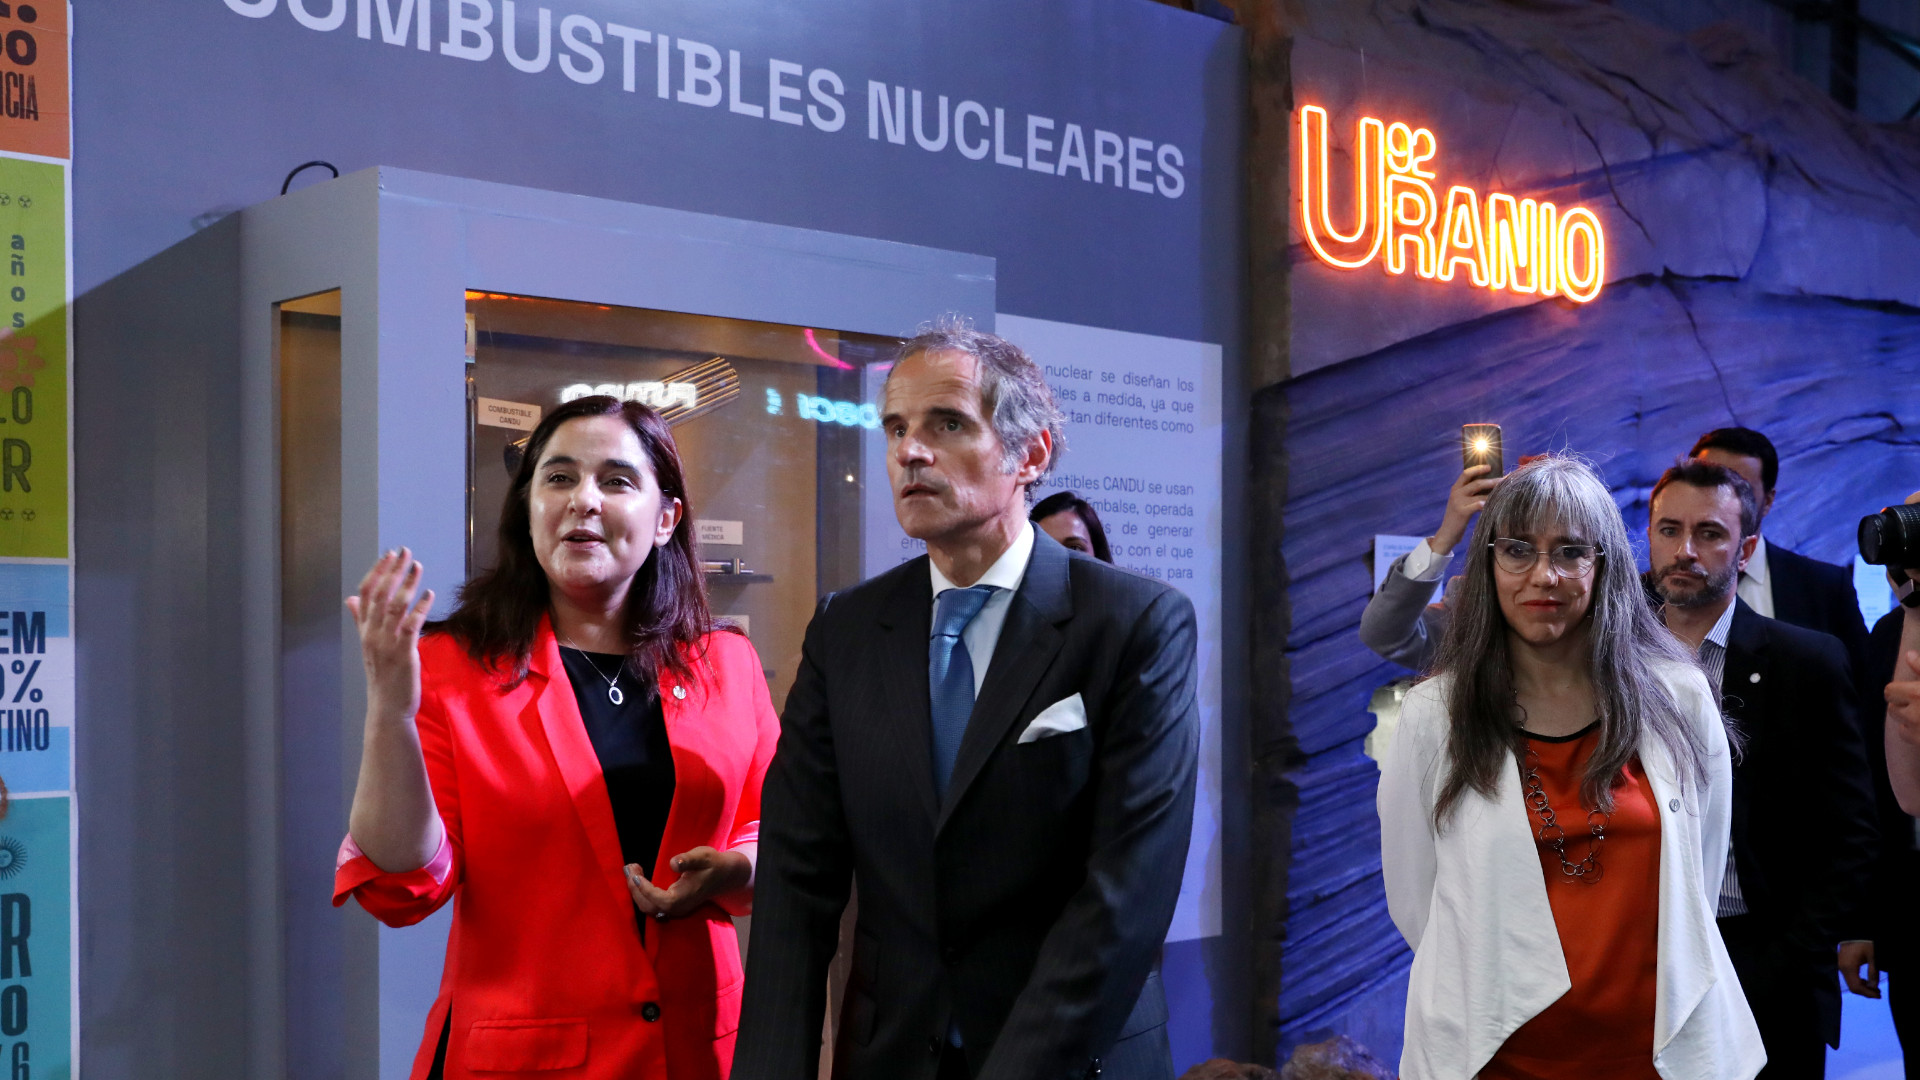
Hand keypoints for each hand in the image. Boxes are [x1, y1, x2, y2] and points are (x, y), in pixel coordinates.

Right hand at [345, 549, 434, 724]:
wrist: (388, 706)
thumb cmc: (382, 675)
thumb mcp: (368, 645)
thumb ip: (361, 620)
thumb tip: (351, 598)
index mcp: (365, 630)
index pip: (366, 593)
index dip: (377, 571)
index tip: (389, 554)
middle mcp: (372, 634)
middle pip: (380, 595)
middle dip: (393, 571)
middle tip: (405, 552)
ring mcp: (387, 644)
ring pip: (395, 607)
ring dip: (407, 584)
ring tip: (418, 567)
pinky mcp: (403, 654)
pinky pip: (411, 626)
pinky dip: (420, 608)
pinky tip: (429, 595)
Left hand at [625, 847, 751, 920]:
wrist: (724, 875)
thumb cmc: (712, 864)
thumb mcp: (703, 856)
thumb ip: (688, 860)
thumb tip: (673, 863)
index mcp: (682, 899)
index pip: (657, 898)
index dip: (643, 887)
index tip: (634, 873)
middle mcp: (676, 908)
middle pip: (647, 906)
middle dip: (634, 888)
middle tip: (628, 867)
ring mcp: (674, 909)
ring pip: (647, 906)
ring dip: (635, 890)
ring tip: (631, 869)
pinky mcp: (672, 906)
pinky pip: (651, 904)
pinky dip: (641, 892)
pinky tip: (638, 877)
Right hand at [1430, 465, 1497, 555]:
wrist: (1447, 533)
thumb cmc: (1457, 518)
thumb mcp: (1460, 502)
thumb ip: (1469, 494)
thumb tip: (1488, 485)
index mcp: (1455, 489)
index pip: (1466, 473)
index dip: (1478, 469)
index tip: (1490, 467)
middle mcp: (1456, 493)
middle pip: (1476, 482)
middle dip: (1492, 481)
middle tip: (1504, 480)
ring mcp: (1458, 502)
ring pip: (1479, 493)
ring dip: (1493, 492)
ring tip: (1504, 492)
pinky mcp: (1462, 512)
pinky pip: (1477, 505)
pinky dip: (1486, 503)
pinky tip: (1493, 504)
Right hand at [1838, 941, 1879, 997]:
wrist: (1854, 933)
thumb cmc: (1865, 943)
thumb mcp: (1873, 957)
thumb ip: (1873, 973)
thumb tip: (1873, 987)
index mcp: (1848, 966)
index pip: (1856, 987)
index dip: (1868, 993)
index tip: (1879, 995)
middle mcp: (1842, 968)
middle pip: (1853, 987)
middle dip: (1866, 992)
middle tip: (1879, 993)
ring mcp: (1841, 966)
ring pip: (1851, 983)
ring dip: (1863, 988)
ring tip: (1875, 988)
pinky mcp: (1842, 964)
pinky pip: (1849, 977)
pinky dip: (1858, 982)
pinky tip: (1866, 981)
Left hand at [1890, 649, 1919, 745]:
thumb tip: (1909, 655)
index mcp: (1918, 694)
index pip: (1890, 692)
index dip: (1899, 691)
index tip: (1910, 691)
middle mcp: (1915, 714)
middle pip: (1892, 709)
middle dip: (1903, 706)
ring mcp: (1919, 733)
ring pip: (1900, 725)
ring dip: (1908, 721)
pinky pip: (1908, 737)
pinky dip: (1915, 734)